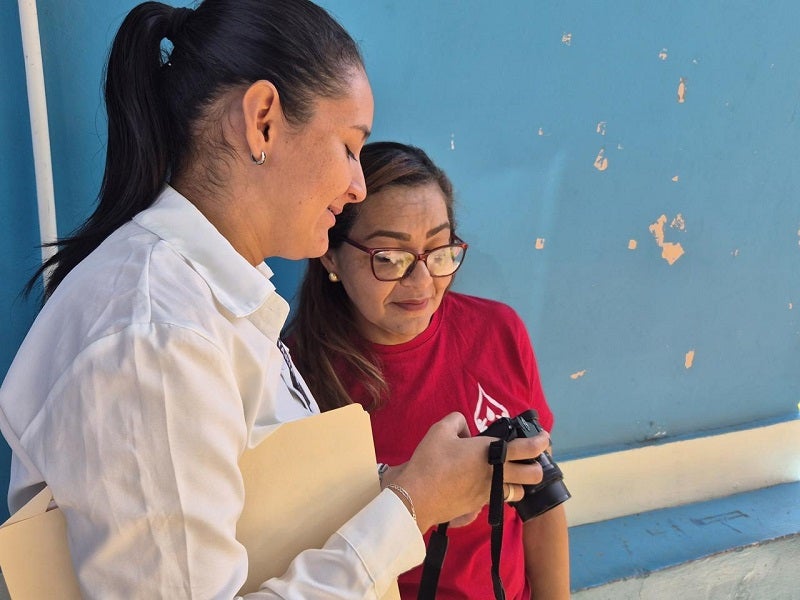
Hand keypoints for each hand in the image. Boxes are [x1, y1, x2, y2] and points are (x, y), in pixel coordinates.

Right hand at [386, 413, 549, 531]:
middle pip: (532, 475)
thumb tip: (465, 431)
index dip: (540, 442)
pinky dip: (499, 493)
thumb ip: (457, 421)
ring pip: (518, 492)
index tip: (544, 438)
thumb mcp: (440, 430)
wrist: (418, 497)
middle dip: (537, 468)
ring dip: (520, 484)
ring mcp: (489, 493)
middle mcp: (496, 474)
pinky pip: (498, 499)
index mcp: (490, 452)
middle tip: (531, 461)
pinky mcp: (479, 506)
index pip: (526, 448)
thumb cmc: (430, 462)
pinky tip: (486, 486)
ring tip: (511, 476)